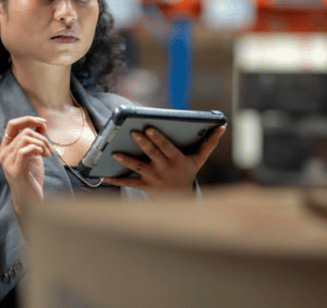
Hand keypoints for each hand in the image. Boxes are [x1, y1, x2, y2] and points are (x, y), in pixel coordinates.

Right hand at [0, 116, 52, 220]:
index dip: (27, 119)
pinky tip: (44, 156)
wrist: (31, 200)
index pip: (11, 125)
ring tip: (48, 154)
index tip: (42, 122)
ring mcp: (8, 163)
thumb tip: (41, 123)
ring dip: (43, 144)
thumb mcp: (34, 154)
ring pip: (26, 139)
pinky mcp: (16, 171)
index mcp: (6, 148)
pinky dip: (38, 149)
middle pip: (25, 132)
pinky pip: (26, 150)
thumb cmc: (32, 177)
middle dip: (42, 137)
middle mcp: (4, 154)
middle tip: (50, 150)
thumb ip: (36, 138)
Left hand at [102, 125, 225, 194]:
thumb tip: (222, 126)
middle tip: (133, 132)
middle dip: (143, 143)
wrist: (181, 200)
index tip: (148, 128)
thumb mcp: (199, 158)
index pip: (166, 147)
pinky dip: (116, 178)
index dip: (157, 138)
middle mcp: (164, 169)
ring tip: (115, 152)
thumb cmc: (188, 172)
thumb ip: (210, 142)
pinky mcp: (144, 186)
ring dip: (126, 160)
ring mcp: (153, 178)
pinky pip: (129, 182)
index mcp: (176, 160)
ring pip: (138, 167)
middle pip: (152, 154)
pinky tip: (103, 173)